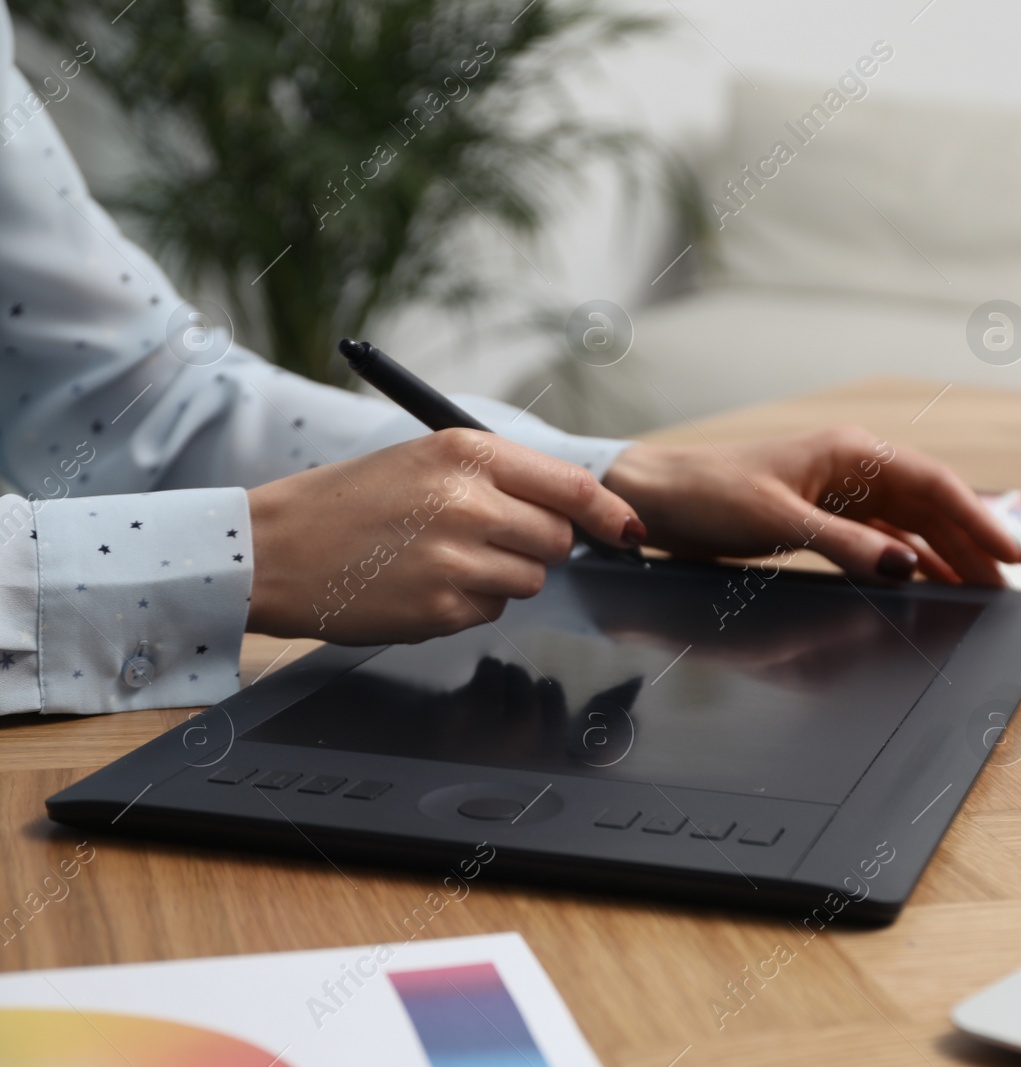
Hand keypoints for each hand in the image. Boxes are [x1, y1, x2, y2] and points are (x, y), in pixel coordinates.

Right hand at [245, 428, 644, 642]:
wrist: (273, 549)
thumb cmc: (350, 503)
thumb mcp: (425, 461)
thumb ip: (499, 477)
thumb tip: (577, 509)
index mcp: (465, 453)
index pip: (570, 486)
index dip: (609, 512)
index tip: (628, 528)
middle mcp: (467, 502)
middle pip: (556, 538)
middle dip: (536, 544)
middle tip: (486, 539)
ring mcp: (456, 560)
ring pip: (529, 580)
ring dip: (501, 577)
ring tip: (443, 559)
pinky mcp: (442, 609)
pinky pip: (492, 612)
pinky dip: (468, 605)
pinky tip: (422, 585)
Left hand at [601, 426, 1020, 584]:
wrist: (656, 498)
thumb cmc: (708, 495)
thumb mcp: (778, 520)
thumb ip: (845, 544)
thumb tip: (906, 566)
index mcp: (851, 453)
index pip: (934, 484)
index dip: (978, 519)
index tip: (1011, 554)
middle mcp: (854, 468)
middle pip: (932, 507)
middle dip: (971, 544)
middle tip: (1007, 587)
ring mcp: (841, 493)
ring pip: (911, 525)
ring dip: (945, 555)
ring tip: (980, 590)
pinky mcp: (823, 517)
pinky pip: (882, 540)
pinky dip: (908, 561)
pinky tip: (927, 583)